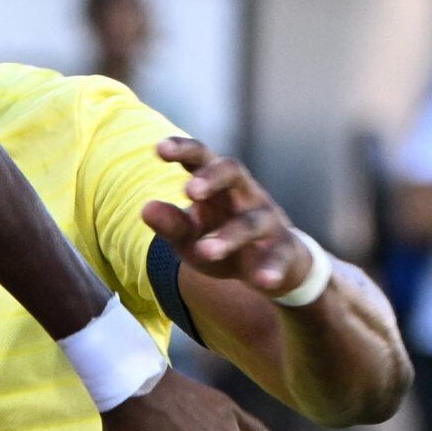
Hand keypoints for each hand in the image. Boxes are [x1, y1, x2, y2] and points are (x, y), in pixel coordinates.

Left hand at [144, 138, 319, 295]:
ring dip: (229, 236)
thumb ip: (171, 224)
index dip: (183, 150)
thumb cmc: (223, 242)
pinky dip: (272, 269)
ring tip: (204, 251)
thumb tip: (145, 209)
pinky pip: (280, 257)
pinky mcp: (285, 251)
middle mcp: (245, 195)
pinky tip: (262, 281)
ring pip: (252, 222)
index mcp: (219, 185)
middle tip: (189, 191)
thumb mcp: (191, 236)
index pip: (202, 158)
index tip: (160, 149)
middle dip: (213, 178)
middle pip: (234, 172)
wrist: (270, 268)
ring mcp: (268, 222)